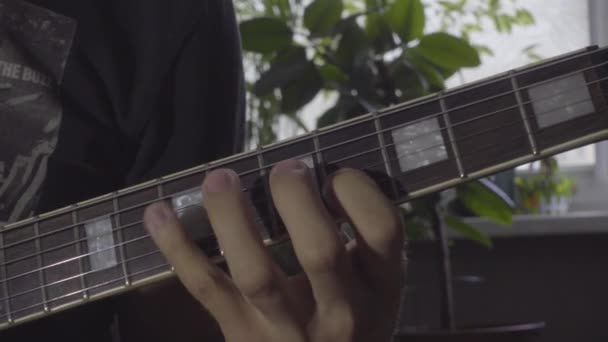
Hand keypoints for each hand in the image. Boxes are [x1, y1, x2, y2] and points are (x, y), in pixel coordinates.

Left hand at [144, 160, 405, 341]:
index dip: (355, 189)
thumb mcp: (376, 285)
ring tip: (220, 179)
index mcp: (381, 287)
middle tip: (285, 169)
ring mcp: (288, 330)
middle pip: (318, 251)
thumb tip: (312, 168)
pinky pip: (207, 288)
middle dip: (294, 197)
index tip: (332, 175)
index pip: (381, 228)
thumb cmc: (354, 321)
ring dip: (231, 217)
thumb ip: (360, 238)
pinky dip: (178, 247)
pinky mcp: (242, 335)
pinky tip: (158, 211)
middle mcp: (342, 313)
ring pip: (255, 272)